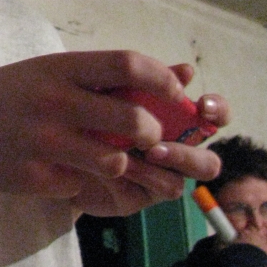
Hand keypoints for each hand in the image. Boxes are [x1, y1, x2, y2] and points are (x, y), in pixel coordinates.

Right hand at [0, 50, 199, 197]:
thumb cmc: (9, 93)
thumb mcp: (48, 72)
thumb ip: (98, 76)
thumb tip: (170, 77)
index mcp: (60, 68)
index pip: (128, 65)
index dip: (162, 81)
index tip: (174, 94)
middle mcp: (54, 101)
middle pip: (133, 119)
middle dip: (153, 133)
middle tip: (150, 137)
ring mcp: (43, 141)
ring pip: (114, 160)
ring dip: (121, 164)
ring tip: (106, 158)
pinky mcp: (34, 177)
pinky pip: (81, 185)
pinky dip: (83, 182)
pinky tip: (64, 171)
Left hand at [74, 64, 230, 217]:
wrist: (48, 139)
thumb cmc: (84, 107)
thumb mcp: (111, 88)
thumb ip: (147, 80)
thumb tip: (187, 70)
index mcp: (172, 119)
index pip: (211, 115)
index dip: (218, 111)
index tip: (203, 105)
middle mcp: (172, 150)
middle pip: (208, 162)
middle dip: (192, 154)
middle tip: (160, 142)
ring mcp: (157, 177)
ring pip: (182, 182)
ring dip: (165, 164)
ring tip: (144, 151)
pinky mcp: (139, 196)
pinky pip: (156, 190)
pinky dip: (142, 175)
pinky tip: (119, 164)